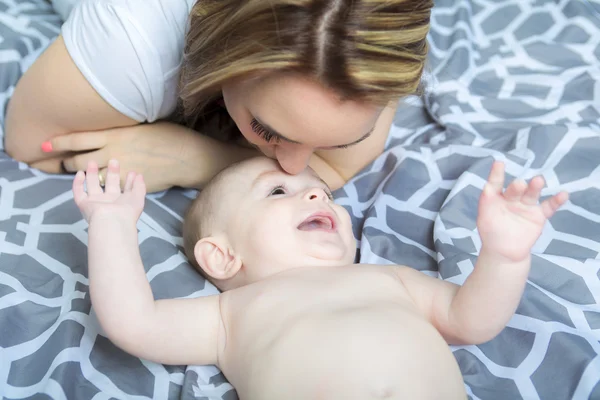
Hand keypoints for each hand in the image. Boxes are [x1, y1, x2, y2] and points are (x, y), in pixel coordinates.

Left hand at [35, 122, 200, 192]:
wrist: (185, 157)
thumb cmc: (168, 136)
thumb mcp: (140, 126)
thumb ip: (120, 130)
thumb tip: (108, 131)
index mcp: (113, 135)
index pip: (77, 139)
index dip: (58, 143)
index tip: (45, 145)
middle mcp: (112, 153)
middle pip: (78, 161)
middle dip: (64, 163)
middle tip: (57, 163)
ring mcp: (120, 172)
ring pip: (90, 177)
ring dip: (81, 178)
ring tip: (75, 177)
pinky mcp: (129, 185)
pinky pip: (108, 188)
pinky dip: (99, 188)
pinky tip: (96, 188)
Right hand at [73, 159, 145, 222]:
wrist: (112, 221)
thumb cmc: (127, 211)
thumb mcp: (138, 197)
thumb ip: (139, 186)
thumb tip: (139, 175)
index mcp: (123, 203)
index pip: (125, 190)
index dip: (129, 181)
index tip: (132, 172)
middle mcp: (109, 202)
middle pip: (109, 185)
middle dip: (111, 173)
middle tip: (113, 160)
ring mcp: (96, 203)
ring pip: (92, 186)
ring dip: (92, 174)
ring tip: (92, 162)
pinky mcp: (84, 205)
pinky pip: (78, 193)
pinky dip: (77, 183)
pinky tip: (80, 173)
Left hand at [476, 161, 568, 262]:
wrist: (503, 252)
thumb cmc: (491, 232)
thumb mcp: (484, 217)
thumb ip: (486, 202)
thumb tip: (487, 187)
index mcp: (497, 197)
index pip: (496, 184)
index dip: (497, 174)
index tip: (499, 163)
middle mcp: (512, 198)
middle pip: (516, 189)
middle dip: (518, 186)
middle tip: (519, 184)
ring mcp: (526, 206)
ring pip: (532, 194)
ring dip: (536, 187)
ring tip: (538, 181)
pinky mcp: (538, 216)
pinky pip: (548, 207)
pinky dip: (556, 201)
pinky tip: (563, 194)